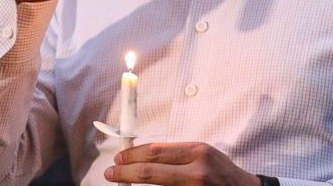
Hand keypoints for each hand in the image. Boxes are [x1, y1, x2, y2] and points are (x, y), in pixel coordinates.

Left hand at [104, 142, 258, 185]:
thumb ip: (176, 154)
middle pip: (150, 171)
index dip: (133, 155)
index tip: (118, 158)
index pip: (156, 151)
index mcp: (198, 151)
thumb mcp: (203, 154)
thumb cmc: (221, 172)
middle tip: (111, 173)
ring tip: (122, 184)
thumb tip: (142, 156)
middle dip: (125, 172)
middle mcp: (197, 171)